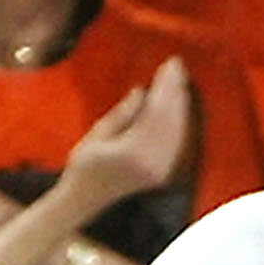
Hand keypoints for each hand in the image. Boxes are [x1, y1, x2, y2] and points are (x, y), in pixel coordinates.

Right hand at [65, 57, 192, 202]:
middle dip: (175, 89)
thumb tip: (143, 91)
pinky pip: (175, 141)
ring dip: (180, 103)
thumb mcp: (97, 134)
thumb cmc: (83, 165)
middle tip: (177, 65)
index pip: (156, 111)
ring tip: (179, 79)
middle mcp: (152, 162)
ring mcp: (160, 170)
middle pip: (170, 118)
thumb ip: (123, 113)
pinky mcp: (162, 173)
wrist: (84, 200)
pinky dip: (178, 119)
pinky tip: (177, 104)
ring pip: (177, 129)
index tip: (169, 65)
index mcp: (133, 152)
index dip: (165, 85)